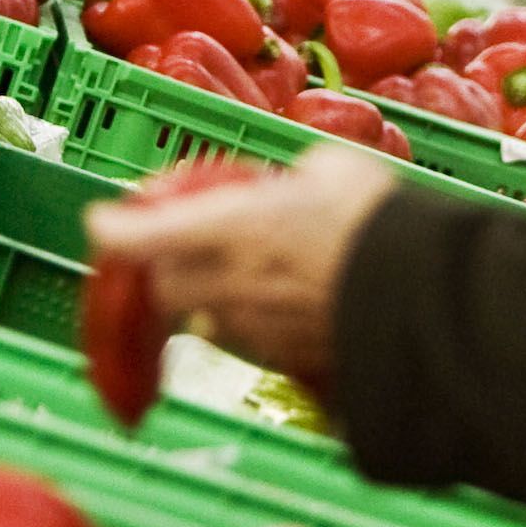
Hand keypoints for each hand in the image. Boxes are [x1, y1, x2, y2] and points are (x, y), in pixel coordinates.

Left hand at [83, 147, 396, 398]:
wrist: (424, 297)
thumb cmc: (376, 220)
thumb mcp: (330, 168)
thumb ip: (294, 176)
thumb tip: (294, 182)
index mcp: (227, 228)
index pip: (139, 236)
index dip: (113, 229)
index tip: (101, 220)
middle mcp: (227, 283)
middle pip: (164, 281)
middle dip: (166, 262)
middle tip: (185, 239)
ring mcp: (252, 328)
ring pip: (203, 313)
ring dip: (208, 290)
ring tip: (244, 267)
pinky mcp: (282, 359)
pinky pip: (246, 339)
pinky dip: (247, 319)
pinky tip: (283, 300)